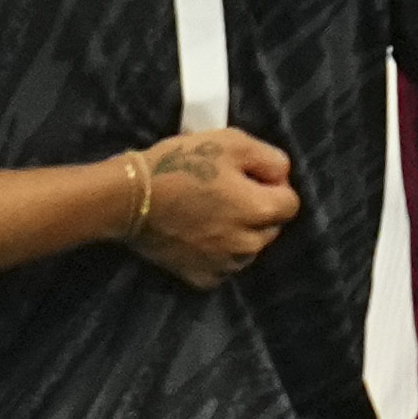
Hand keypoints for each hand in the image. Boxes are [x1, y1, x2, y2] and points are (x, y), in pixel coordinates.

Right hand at [114, 127, 300, 287]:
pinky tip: (198, 236)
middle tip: (225, 193)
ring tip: (210, 215)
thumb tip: (281, 174)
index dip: (272, 185)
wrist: (128, 198)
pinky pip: (222, 267)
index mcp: (261, 211)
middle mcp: (250, 244)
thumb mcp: (230, 141)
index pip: (290, 202)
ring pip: (247, 249)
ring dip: (238, 234)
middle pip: (270, 228)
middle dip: (256, 211)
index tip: (247, 176)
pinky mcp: (201, 277)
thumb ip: (268, 157)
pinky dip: (216, 254)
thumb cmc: (180, 165)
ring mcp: (225, 265)